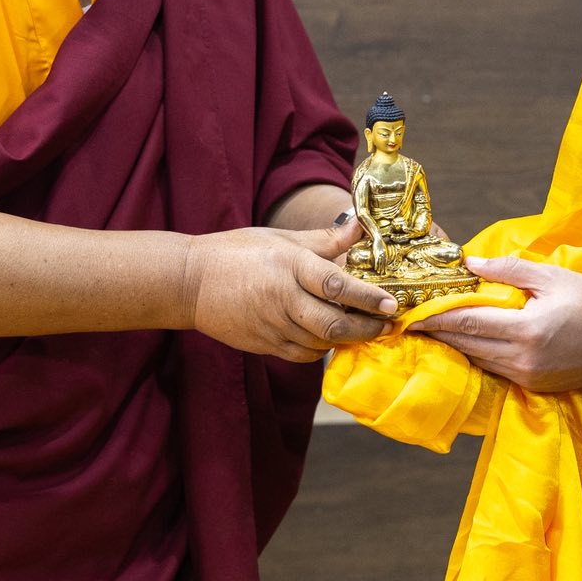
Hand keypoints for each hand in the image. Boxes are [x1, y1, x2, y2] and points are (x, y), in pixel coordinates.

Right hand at [185, 217, 396, 361]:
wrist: (190, 282)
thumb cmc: (238, 252)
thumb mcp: (282, 239)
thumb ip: (325, 239)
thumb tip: (360, 226)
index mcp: (289, 266)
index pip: (336, 284)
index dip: (367, 296)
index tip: (391, 303)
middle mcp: (283, 298)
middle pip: (333, 323)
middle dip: (366, 328)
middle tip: (387, 324)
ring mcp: (273, 326)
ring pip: (321, 342)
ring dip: (347, 339)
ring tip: (366, 330)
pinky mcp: (265, 344)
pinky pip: (303, 354)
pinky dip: (322, 348)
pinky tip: (331, 337)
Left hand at [409, 255, 581, 392]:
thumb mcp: (554, 277)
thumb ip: (510, 270)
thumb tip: (471, 264)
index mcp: (527, 330)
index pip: (469, 323)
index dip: (437, 317)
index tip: (413, 312)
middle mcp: (522, 358)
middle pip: (467, 344)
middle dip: (439, 332)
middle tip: (411, 321)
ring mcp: (526, 376)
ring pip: (478, 359)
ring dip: (455, 344)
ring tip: (433, 329)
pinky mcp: (532, 385)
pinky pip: (494, 369)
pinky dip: (477, 354)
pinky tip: (465, 342)